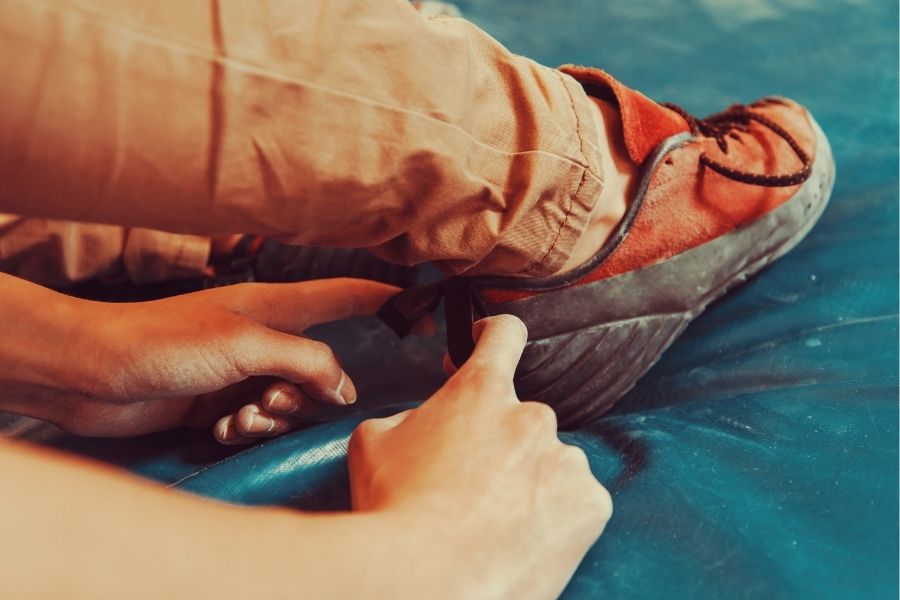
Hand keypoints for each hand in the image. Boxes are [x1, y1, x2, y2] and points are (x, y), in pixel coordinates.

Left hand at [24, 278, 430, 440]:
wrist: (92, 374)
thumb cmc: (166, 343)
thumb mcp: (248, 347)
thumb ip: (306, 363)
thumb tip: (345, 388)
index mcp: (275, 306)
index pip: (344, 295)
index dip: (384, 298)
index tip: (421, 308)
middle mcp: (265, 337)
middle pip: (321, 369)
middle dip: (305, 395)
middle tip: (270, 399)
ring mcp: (244, 371)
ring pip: (291, 402)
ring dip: (269, 417)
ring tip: (236, 415)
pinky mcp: (222, 403)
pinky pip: (259, 423)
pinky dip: (244, 430)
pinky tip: (215, 426)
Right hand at [347, 315, 612, 598]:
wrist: (427, 579)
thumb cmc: (394, 508)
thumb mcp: (374, 441)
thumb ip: (410, 416)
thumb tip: (425, 421)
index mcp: (483, 391)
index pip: (504, 334)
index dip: (494, 334)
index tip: (488, 343)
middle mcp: (533, 416)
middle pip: (522, 419)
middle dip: (500, 444)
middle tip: (470, 485)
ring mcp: (567, 460)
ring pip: (551, 463)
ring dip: (529, 482)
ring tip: (493, 522)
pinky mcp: (590, 505)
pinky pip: (576, 502)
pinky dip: (555, 517)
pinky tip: (521, 538)